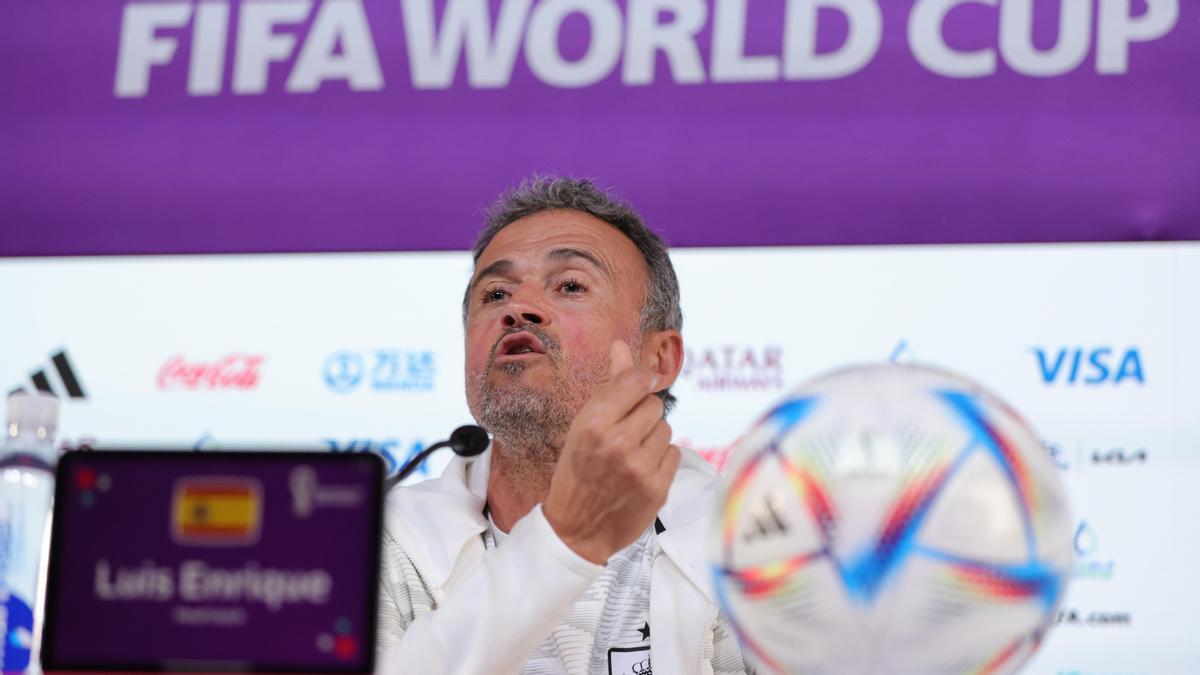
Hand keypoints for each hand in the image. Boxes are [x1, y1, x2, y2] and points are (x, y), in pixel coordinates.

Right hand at [543, 340, 680, 563]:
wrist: (576, 529)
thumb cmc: (576, 472)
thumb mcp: (582, 426)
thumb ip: (607, 386)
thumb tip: (621, 346)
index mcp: (593, 423)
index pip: (637, 381)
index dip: (640, 382)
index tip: (636, 390)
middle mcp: (618, 443)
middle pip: (655, 404)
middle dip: (642, 415)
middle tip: (624, 434)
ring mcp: (641, 467)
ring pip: (666, 429)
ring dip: (652, 438)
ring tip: (631, 455)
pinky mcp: (658, 488)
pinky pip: (674, 454)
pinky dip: (661, 459)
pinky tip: (641, 471)